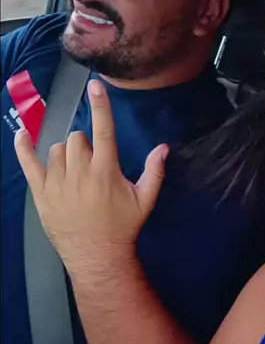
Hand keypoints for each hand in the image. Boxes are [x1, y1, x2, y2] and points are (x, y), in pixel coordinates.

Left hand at [15, 79, 168, 274]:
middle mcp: (80, 173)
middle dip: (84, 144)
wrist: (98, 257)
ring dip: (66, 153)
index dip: (101, 106)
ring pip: (56, 149)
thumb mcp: (145, 201)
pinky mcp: (41, 194)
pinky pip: (28, 164)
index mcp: (106, 171)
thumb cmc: (123, 228)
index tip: (96, 86)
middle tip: (92, 164)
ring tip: (74, 171)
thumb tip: (164, 147)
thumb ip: (155, 172)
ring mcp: (58, 183)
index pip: (103, 131)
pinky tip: (22, 135)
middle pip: (77, 138)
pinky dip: (23, 147)